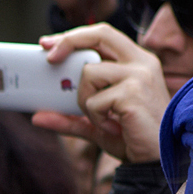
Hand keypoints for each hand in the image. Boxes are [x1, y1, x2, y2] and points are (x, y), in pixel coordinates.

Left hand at [32, 23, 168, 162]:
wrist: (155, 157)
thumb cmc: (130, 136)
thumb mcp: (93, 124)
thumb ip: (68, 118)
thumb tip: (37, 117)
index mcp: (135, 62)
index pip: (103, 35)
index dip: (74, 36)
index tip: (48, 44)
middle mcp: (141, 63)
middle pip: (99, 36)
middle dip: (68, 42)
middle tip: (49, 59)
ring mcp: (139, 76)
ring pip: (88, 73)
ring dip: (84, 99)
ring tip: (102, 116)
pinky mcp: (133, 93)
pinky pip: (94, 101)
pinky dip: (94, 117)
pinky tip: (113, 125)